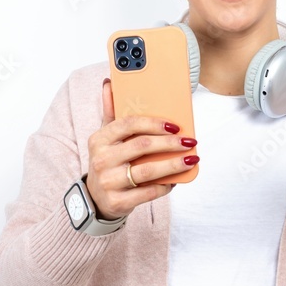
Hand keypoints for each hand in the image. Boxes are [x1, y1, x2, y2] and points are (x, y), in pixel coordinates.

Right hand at [84, 78, 198, 218]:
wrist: (95, 198)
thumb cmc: (107, 162)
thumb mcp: (105, 138)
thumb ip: (110, 112)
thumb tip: (109, 83)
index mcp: (100, 139)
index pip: (128, 124)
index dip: (154, 123)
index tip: (175, 125)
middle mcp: (102, 159)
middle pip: (142, 146)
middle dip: (170, 143)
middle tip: (189, 141)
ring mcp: (109, 182)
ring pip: (147, 171)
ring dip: (173, 165)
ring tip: (191, 160)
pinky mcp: (118, 201)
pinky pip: (148, 192)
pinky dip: (164, 186)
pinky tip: (176, 180)